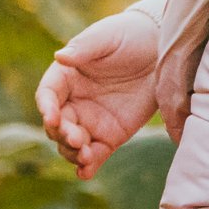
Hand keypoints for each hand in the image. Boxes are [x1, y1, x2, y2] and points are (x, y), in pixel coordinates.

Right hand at [34, 10, 160, 179]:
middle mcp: (74, 102)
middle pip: (56, 126)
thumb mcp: (106, 38)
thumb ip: (84, 48)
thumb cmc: (128, 37)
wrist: (162, 50)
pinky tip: (86, 172)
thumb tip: (60, 56)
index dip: (46, 108)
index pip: (47, 96)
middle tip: (76, 138)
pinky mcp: (111, 136)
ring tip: (85, 155)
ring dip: (73, 153)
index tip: (52, 117)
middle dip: (62, 135)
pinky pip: (95, 155)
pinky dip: (88, 166)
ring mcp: (91, 121)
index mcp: (66, 77)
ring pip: (71, 145)